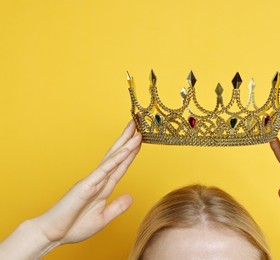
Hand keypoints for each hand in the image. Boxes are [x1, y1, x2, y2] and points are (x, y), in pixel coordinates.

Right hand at [35, 120, 141, 244]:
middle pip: (117, 156)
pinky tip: (124, 151)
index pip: (120, 166)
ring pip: (112, 159)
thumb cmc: (73, 227)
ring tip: (135, 131)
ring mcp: (92, 181)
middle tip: (137, 124)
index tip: (139, 140)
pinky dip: (114, 161)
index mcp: (103, 188)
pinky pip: (103, 172)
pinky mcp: (85, 186)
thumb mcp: (102, 218)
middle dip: (128, 140)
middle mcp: (99, 181)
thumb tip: (131, 197)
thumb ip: (117, 207)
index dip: (131, 153)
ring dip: (125, 145)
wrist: (52, 234)